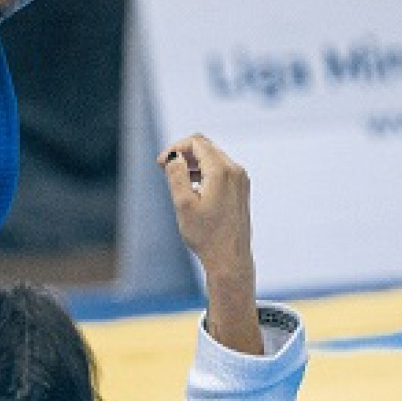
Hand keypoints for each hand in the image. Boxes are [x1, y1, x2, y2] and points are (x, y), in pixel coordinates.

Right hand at [159, 135, 259, 354]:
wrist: (230, 258)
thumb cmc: (205, 235)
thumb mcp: (183, 203)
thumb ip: (177, 174)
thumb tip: (173, 155)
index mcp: (221, 171)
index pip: (196, 142)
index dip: (175, 148)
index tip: (160, 164)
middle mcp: (235, 171)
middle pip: (206, 147)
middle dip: (183, 153)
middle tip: (164, 168)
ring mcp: (241, 180)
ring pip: (213, 158)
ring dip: (193, 162)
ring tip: (176, 178)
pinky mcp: (241, 189)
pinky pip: (221, 169)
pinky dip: (204, 171)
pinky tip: (192, 188)